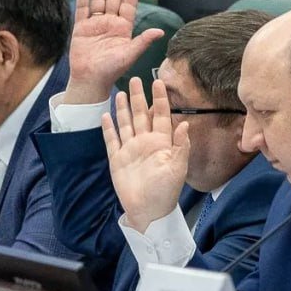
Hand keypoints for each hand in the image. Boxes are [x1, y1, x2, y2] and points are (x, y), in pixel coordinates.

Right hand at [63, 0, 164, 104]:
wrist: (90, 80)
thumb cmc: (112, 71)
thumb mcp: (130, 55)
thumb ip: (143, 41)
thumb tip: (160, 31)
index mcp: (124, 28)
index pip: (129, 5)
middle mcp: (110, 23)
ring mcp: (95, 25)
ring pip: (98, 0)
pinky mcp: (81, 28)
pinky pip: (82, 9)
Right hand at [102, 76, 190, 231]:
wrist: (148, 211)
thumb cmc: (166, 192)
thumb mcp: (178, 168)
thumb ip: (181, 145)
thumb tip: (184, 124)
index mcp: (162, 143)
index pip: (161, 115)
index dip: (160, 99)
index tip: (158, 82)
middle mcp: (145, 142)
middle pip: (141, 114)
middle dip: (139, 97)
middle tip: (136, 79)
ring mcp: (130, 150)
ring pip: (126, 123)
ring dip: (123, 108)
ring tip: (121, 93)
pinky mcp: (118, 159)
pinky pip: (112, 140)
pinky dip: (108, 128)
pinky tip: (105, 115)